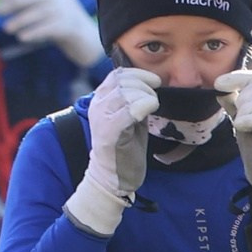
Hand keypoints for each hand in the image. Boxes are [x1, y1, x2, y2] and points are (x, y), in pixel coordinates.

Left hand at [0, 0, 103, 67]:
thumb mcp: (49, 10)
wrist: (88, 41)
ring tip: (6, 28)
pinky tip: (22, 37)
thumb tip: (4, 5)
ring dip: (20, 20)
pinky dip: (33, 32)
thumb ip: (33, 5)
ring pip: (40, 12)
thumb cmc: (62, 26)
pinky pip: (48, 28)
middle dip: (13, 3)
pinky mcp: (69, 27)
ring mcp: (66, 11)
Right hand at [64, 66, 158, 237]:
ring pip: (127, 92)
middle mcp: (97, 107)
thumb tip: (148, 80)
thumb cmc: (124, 147)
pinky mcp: (110, 133)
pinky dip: (144, 107)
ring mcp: (101, 119)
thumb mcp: (128, 116)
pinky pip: (129, 110)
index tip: (154, 83)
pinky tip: (147, 115)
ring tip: (150, 110)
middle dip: (144, 85)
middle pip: (123, 80)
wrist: (113, 178)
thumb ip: (133, 98)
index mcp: (99, 101)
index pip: (118, 74)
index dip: (138, 74)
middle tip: (153, 100)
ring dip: (146, 97)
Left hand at [219, 68, 251, 236]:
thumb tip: (219, 87)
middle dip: (241, 101)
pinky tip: (242, 127)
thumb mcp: (242, 120)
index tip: (218, 83)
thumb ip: (234, 104)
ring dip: (244, 112)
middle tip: (239, 118)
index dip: (237, 77)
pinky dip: (249, 120)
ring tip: (244, 126)